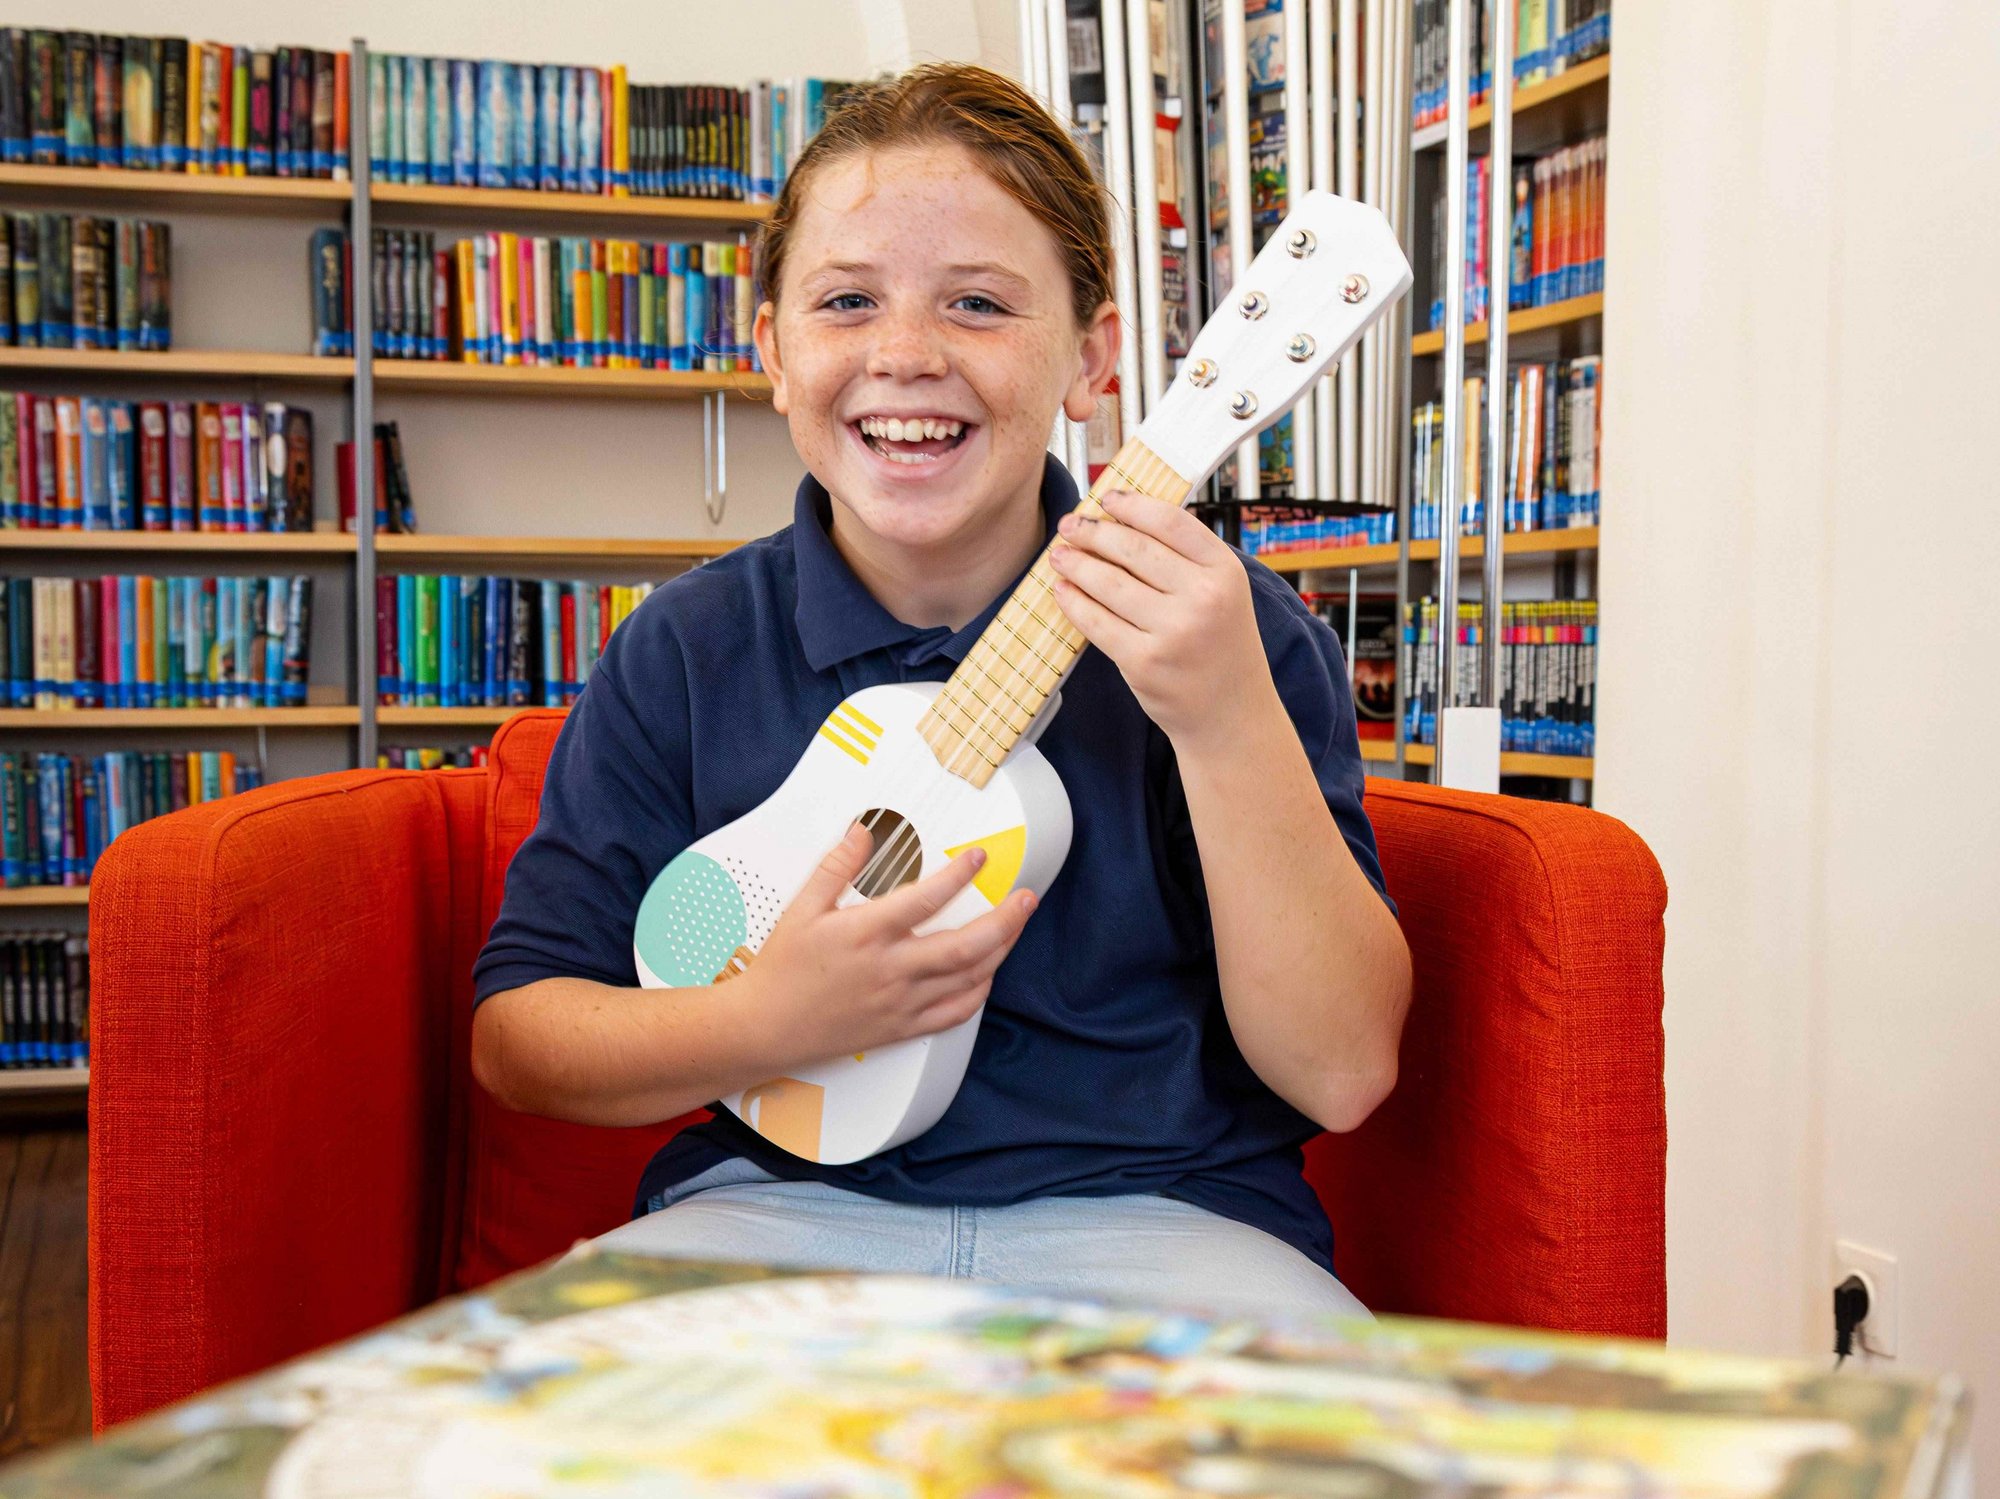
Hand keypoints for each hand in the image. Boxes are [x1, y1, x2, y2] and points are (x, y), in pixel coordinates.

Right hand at [744, 823, 1037, 1072]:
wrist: (765, 1028)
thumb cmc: (782, 971)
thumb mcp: (802, 909)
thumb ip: (836, 867)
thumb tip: (863, 832)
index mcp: (866, 934)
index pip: (926, 899)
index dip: (959, 875)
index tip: (978, 858)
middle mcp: (890, 970)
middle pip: (966, 945)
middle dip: (1005, 919)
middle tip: (1026, 898)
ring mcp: (900, 1003)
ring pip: (968, 979)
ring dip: (1000, 950)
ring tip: (1015, 927)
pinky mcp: (901, 1028)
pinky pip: (954, 1014)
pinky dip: (978, 993)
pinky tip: (986, 974)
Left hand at [1047, 489, 1276, 751]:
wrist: (1231, 716)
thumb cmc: (1221, 648)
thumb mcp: (1224, 594)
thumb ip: (1187, 559)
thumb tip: (1125, 518)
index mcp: (1225, 572)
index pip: (1168, 521)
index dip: (1131, 505)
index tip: (1105, 499)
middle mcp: (1202, 598)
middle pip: (1133, 548)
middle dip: (1093, 532)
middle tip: (1069, 524)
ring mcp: (1173, 631)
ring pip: (1108, 582)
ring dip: (1076, 563)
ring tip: (1059, 554)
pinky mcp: (1143, 661)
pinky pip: (1096, 621)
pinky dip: (1073, 602)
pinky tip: (1063, 590)